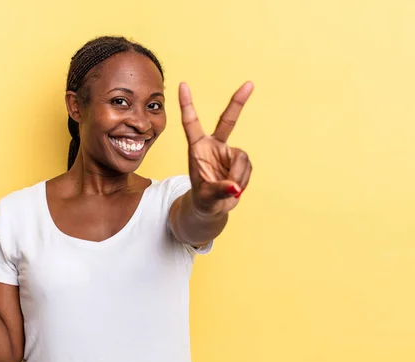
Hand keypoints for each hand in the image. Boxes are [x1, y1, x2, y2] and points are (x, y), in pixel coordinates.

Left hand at [179, 81, 253, 215]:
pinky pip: (247, 168)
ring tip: (229, 190)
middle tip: (249, 84)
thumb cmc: (203, 198)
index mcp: (197, 147)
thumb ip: (219, 190)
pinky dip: (242, 181)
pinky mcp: (240, 160)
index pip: (191, 123)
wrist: (212, 206)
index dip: (187, 105)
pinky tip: (235, 188)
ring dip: (237, 176)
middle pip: (228, 121)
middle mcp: (214, 145)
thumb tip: (235, 188)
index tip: (182, 85)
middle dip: (238, 102)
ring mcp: (228, 152)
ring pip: (241, 159)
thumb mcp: (206, 196)